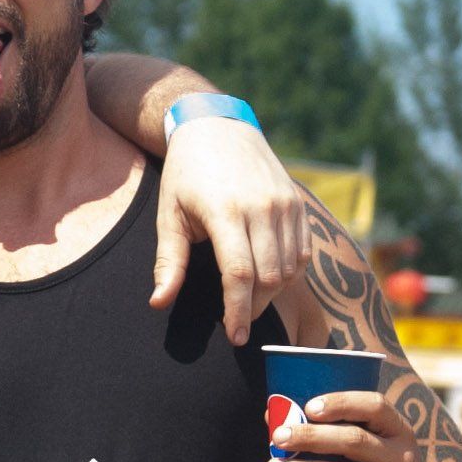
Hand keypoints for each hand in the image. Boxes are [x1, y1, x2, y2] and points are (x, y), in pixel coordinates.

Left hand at [151, 116, 310, 341]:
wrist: (217, 126)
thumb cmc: (187, 175)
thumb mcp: (169, 215)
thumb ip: (169, 262)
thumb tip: (158, 303)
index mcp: (225, 211)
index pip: (240, 275)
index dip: (238, 311)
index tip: (233, 335)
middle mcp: (261, 207)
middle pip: (269, 277)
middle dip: (254, 308)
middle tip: (238, 321)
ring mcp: (285, 204)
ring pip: (290, 268)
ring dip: (272, 293)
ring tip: (250, 300)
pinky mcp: (298, 202)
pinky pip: (303, 252)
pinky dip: (290, 272)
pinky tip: (269, 277)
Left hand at [270, 389, 437, 461]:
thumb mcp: (380, 451)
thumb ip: (337, 432)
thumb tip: (273, 416)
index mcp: (400, 432)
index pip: (376, 406)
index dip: (341, 403)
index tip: (308, 407)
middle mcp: (402, 459)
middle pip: (354, 441)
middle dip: (311, 437)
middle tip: (278, 438)